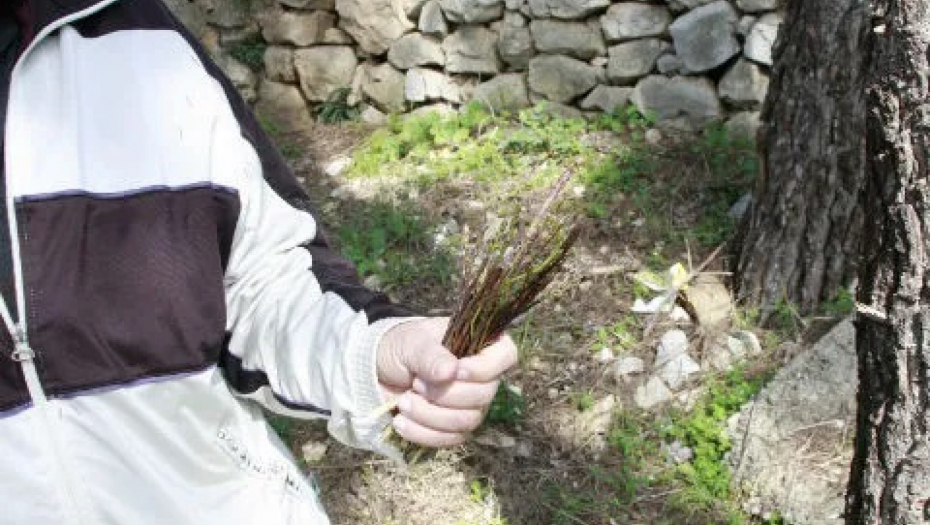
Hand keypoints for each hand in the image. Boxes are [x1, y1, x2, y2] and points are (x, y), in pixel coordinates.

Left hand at [377, 317, 517, 446]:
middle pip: (484, 395)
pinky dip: (423, 433)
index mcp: (479, 345)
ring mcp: (471, 405)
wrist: (379, 370)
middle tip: (415, 383)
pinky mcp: (454, 428)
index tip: (456, 370)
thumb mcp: (411, 343)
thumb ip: (430, 356)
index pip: (506, 356)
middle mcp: (482, 377)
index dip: (484, 368)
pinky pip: (450, 439)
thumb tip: (451, 371)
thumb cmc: (402, 347)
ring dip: (430, 415)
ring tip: (403, 402)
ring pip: (467, 421)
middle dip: (445, 394)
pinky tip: (401, 422)